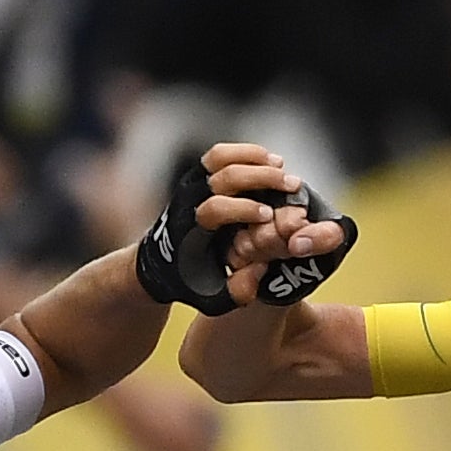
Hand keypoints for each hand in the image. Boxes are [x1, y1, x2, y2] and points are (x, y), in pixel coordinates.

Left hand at [135, 142, 354, 312]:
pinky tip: (270, 161)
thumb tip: (260, 267)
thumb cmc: (191, 281)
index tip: (268, 216)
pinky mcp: (198, 175)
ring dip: (254, 159)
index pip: (215, 208)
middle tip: (290, 185)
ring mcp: (192, 185)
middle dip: (260, 178)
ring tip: (281, 168)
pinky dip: (246, 152)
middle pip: (224, 177)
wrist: (160, 264)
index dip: (244, 209)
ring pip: (220, 157)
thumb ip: (238, 291)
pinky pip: (220, 154)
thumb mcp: (212, 298)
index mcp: (191, 231)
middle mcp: (189, 202)